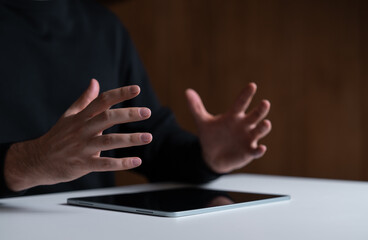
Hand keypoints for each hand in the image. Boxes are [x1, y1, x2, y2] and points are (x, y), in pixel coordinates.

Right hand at [4, 79, 151, 190]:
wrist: (38, 160)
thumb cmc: (57, 136)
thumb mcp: (69, 115)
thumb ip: (85, 100)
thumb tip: (95, 82)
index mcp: (81, 117)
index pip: (102, 101)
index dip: (120, 94)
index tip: (137, 89)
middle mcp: (83, 130)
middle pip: (107, 118)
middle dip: (128, 114)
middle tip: (146, 112)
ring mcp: (83, 147)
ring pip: (109, 141)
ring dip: (130, 139)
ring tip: (148, 137)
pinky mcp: (83, 164)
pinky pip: (105, 164)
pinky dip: (121, 163)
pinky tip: (136, 161)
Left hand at [185, 83, 270, 173]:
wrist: (212, 157)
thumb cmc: (211, 136)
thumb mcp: (203, 122)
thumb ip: (196, 108)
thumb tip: (187, 91)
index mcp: (234, 116)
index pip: (241, 103)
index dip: (246, 95)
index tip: (252, 85)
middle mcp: (244, 125)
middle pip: (255, 115)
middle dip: (261, 110)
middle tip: (265, 103)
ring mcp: (248, 138)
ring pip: (259, 131)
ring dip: (263, 128)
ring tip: (266, 123)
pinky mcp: (248, 151)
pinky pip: (256, 151)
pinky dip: (259, 150)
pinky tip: (262, 148)